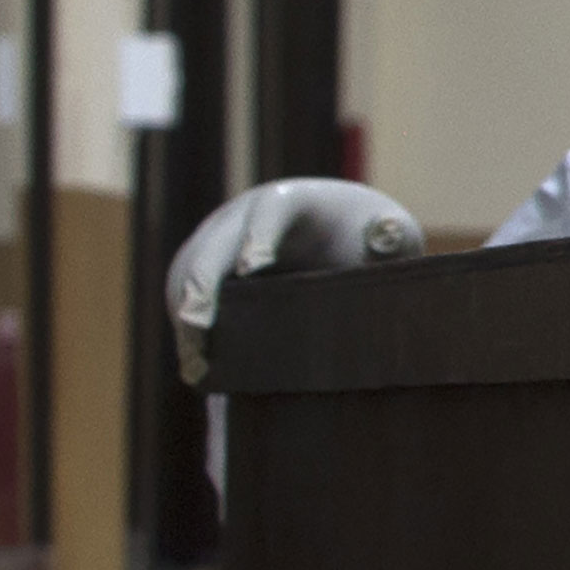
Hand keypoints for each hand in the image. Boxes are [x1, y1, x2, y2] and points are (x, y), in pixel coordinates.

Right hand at [167, 177, 423, 384]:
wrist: (330, 230)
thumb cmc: (361, 235)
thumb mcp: (384, 234)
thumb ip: (387, 237)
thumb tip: (386, 236)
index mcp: (290, 202)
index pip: (269, 214)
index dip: (259, 239)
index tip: (253, 269)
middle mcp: (242, 216)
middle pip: (213, 246)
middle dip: (202, 284)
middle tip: (196, 325)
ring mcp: (217, 241)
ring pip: (188, 273)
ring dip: (185, 315)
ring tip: (195, 363)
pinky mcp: (204, 267)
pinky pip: (182, 293)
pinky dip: (185, 328)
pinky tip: (195, 367)